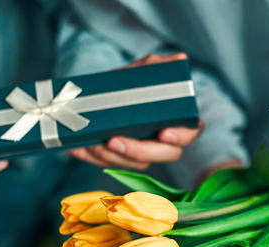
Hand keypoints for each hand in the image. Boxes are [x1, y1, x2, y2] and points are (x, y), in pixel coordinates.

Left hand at [69, 52, 202, 169]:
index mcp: (179, 120)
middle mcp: (165, 141)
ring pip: (135, 164)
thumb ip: (160, 66)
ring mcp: (144, 152)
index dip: (180, 137)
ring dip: (111, 156)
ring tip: (92, 143)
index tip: (163, 133)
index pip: (190, 133)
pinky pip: (112, 164)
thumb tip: (180, 59)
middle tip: (114, 140)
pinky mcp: (123, 159)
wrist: (103, 91)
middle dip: (138, 151)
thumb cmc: (131, 83)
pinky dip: (93, 158)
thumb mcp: (144, 70)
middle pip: (163, 155)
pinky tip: (78, 148)